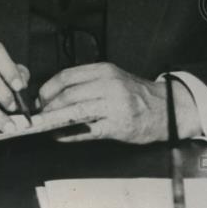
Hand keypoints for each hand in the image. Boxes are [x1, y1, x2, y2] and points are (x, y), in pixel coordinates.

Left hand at [37, 63, 199, 143]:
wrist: (166, 109)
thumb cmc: (134, 94)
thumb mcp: (111, 79)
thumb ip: (86, 82)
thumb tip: (53, 94)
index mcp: (104, 70)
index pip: (66, 76)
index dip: (48, 89)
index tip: (40, 98)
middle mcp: (109, 85)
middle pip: (68, 95)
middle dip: (49, 107)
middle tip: (41, 114)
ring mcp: (114, 106)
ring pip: (75, 112)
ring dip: (55, 120)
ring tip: (46, 125)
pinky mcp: (118, 127)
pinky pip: (87, 132)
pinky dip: (69, 135)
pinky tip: (60, 136)